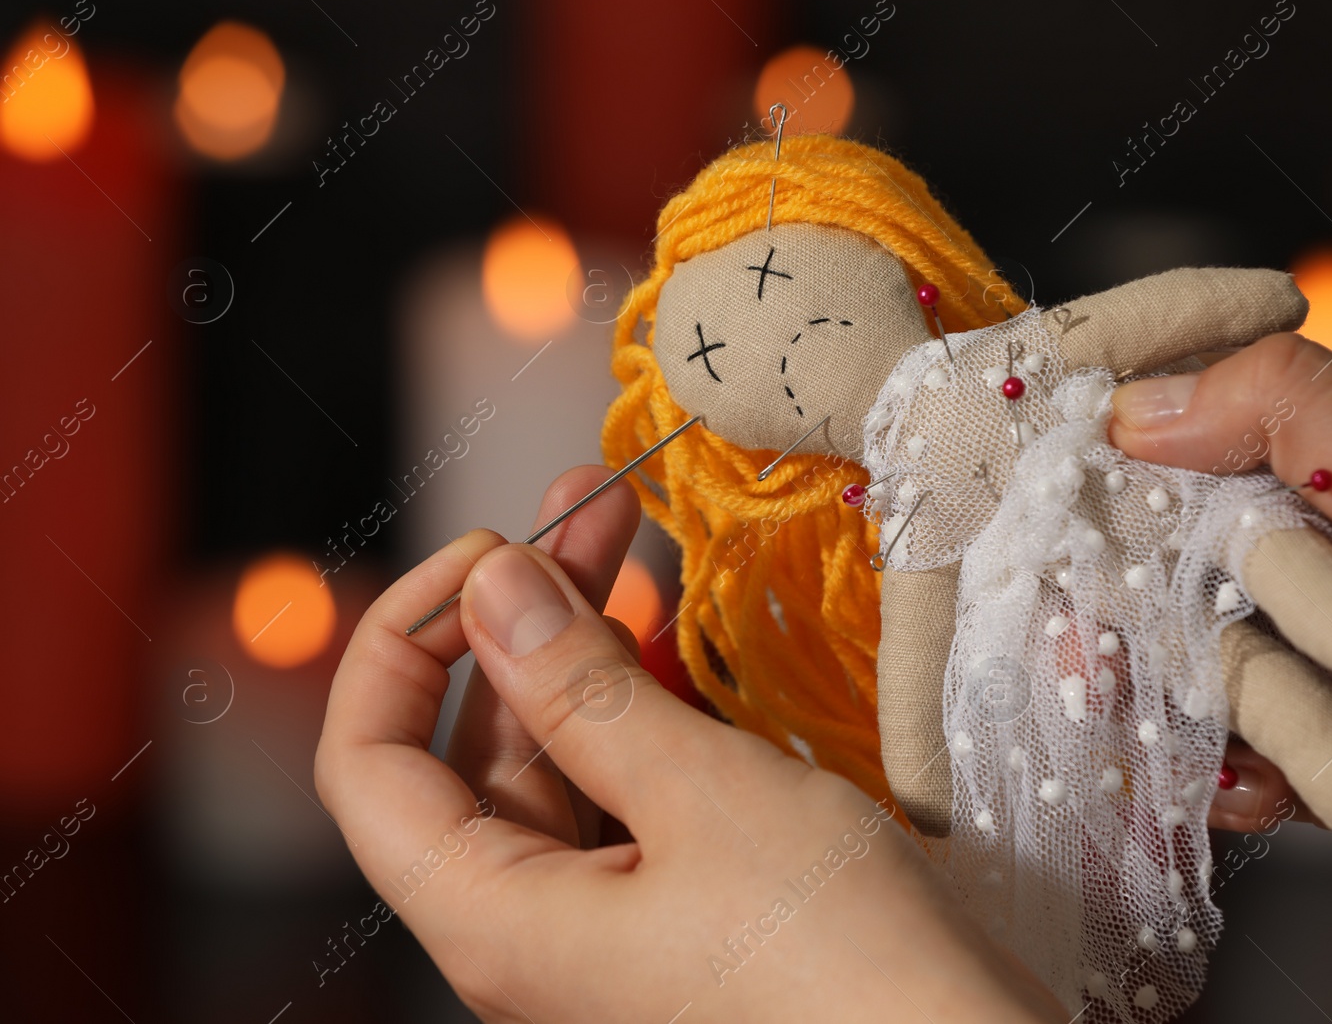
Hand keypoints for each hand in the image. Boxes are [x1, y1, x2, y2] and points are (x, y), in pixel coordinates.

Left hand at [315, 466, 1067, 1022]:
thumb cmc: (834, 957)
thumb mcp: (701, 796)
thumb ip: (582, 689)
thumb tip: (492, 588)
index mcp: (495, 920)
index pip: (367, 767)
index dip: (400, 641)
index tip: (484, 554)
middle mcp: (528, 929)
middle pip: (479, 748)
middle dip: (525, 617)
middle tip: (588, 504)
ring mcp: (603, 923)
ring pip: (560, 762)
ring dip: (588, 650)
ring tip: (628, 538)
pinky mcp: (673, 910)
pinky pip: (626, 797)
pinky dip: (641, 714)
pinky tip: (671, 641)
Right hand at [1108, 333, 1331, 907]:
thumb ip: (1291, 411)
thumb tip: (1130, 404)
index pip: (1187, 434)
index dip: (1110, 462)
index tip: (1044, 495)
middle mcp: (1314, 551)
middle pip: (1168, 565)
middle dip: (1124, 606)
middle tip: (1081, 644)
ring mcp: (1319, 656)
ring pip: (1197, 671)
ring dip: (1181, 707)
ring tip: (1172, 730)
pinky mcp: (1328, 756)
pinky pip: (1238, 765)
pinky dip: (1227, 783)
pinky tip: (1241, 793)